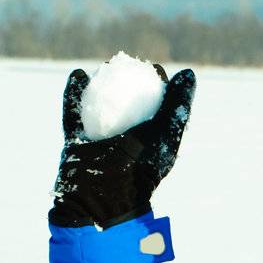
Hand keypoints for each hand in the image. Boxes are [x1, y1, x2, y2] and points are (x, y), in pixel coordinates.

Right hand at [49, 63, 195, 228]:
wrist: (101, 200)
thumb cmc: (138, 170)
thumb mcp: (165, 134)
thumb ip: (177, 106)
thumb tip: (189, 73)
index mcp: (150, 144)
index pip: (156, 109)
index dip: (157, 88)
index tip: (153, 70)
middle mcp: (126, 144)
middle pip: (127, 106)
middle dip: (126, 82)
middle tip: (124, 63)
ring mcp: (100, 145)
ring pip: (99, 109)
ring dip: (100, 86)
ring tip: (103, 66)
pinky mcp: (77, 146)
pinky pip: (74, 115)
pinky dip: (74, 95)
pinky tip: (78, 76)